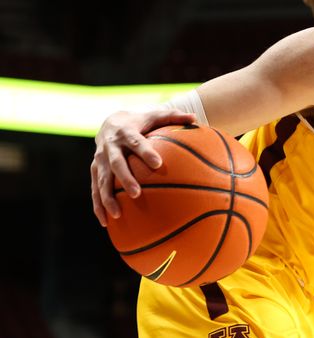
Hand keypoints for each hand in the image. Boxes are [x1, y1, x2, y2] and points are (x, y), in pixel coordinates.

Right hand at [91, 108, 194, 226]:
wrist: (110, 122)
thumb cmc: (140, 121)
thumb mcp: (155, 116)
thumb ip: (174, 117)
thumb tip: (195, 118)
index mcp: (126, 132)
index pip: (136, 142)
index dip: (145, 152)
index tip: (158, 163)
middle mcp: (109, 146)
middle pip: (116, 163)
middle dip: (125, 178)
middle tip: (136, 193)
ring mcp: (99, 160)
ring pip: (101, 180)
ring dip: (107, 197)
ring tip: (117, 215)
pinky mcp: (94, 170)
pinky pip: (95, 189)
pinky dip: (98, 205)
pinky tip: (106, 222)